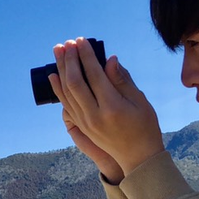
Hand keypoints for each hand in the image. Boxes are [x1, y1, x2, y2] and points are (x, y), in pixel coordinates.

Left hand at [48, 38, 164, 178]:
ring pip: (67, 92)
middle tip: (67, 42)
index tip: (81, 40)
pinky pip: (65, 104)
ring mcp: (85, 122)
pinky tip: (53, 75)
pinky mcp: (81, 127)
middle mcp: (94, 115)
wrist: (137, 157)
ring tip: (58, 51)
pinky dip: (58, 89)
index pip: (94, 75)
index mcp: (112, 107)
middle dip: (69, 59)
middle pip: (75, 82)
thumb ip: (122, 80)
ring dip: (61, 70)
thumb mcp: (140, 101)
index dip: (86, 56)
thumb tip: (109, 59)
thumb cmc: (145, 126)